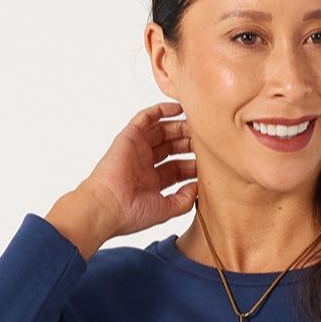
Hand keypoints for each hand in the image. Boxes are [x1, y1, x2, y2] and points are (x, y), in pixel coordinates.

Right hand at [51, 101, 199, 252]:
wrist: (109, 206)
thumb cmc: (133, 213)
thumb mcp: (167, 209)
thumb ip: (185, 199)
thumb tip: (199, 188)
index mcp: (153, 182)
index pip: (179, 168)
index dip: (194, 164)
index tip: (211, 162)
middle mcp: (146, 164)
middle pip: (172, 147)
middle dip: (189, 143)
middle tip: (206, 140)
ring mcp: (137, 149)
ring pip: (162, 131)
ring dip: (179, 126)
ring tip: (196, 123)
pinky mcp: (129, 137)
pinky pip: (146, 118)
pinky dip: (161, 111)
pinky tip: (178, 108)